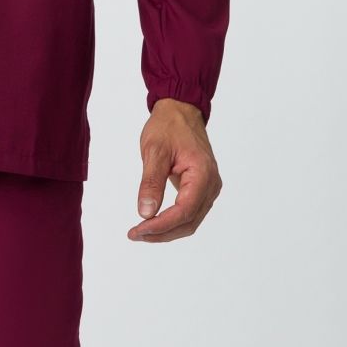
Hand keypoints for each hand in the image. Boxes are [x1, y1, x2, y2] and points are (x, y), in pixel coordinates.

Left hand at [127, 98, 222, 241]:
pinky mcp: (202, 189)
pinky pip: (190, 212)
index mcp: (202, 174)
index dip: (161, 225)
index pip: (184, 211)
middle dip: (162, 232)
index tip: (138, 230)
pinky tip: (154, 222)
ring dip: (167, 230)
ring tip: (141, 232)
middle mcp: (211, 184)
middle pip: (189, 221)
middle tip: (135, 234)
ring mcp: (209, 188)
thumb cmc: (168, 127)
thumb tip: (145, 212)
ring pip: (190, 221)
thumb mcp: (154, 152)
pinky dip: (172, 221)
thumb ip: (151, 182)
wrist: (181, 112)